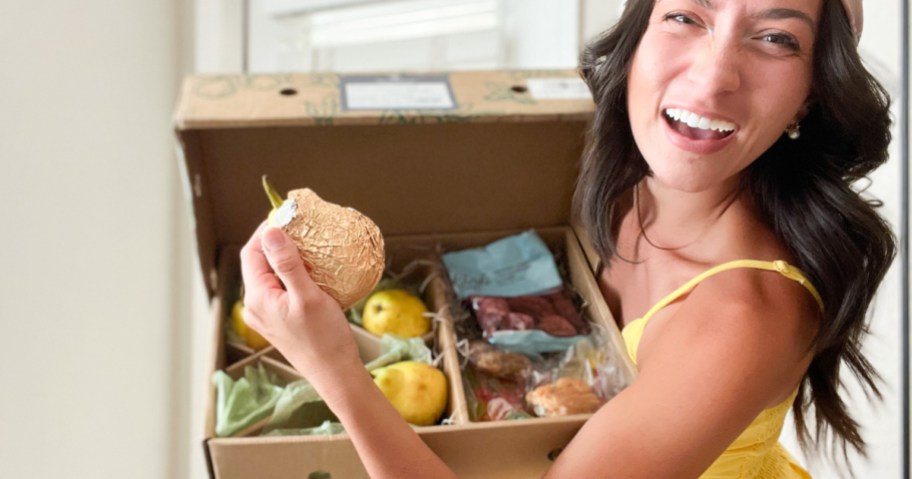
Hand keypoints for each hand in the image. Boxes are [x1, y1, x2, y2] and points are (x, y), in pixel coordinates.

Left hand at [239, 223, 362, 381]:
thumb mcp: (308, 296)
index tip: (287, 217)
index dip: (266, 231)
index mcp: (258, 298)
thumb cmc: (324, 339)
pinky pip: (279, 289)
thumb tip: (271, 232)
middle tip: (301, 229)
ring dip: (285, 258)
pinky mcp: (279, 321)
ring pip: (269, 276)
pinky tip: (312, 272)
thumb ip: (287, 264)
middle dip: (277, 243)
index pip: (251, 252)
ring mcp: (266, 315)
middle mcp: (255, 307)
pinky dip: (292, 275)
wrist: (334, 374)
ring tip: (309, 247)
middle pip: (258, 263)